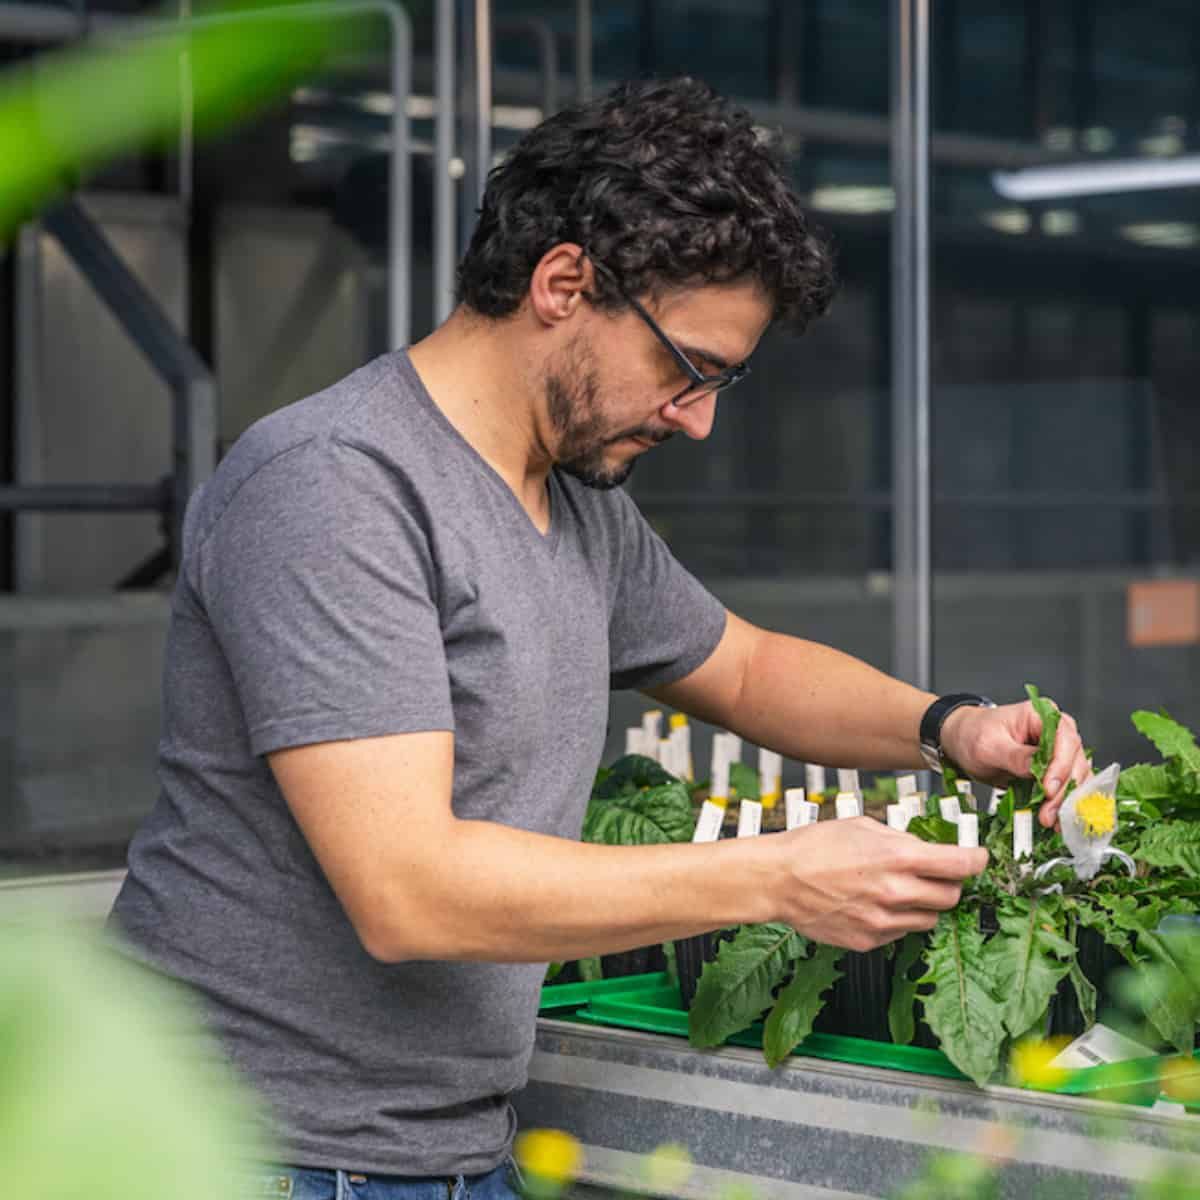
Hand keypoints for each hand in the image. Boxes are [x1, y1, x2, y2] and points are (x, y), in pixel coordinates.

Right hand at [770, 818, 987, 951]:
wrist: (778, 879)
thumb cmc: (813, 848)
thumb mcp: (863, 826)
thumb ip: (901, 839)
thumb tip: (926, 848)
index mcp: (898, 858)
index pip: (961, 864)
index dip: (977, 860)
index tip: (979, 858)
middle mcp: (896, 892)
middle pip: (952, 896)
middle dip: (949, 884)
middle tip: (936, 874)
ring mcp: (884, 921)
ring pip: (930, 918)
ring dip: (924, 904)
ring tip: (899, 890)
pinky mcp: (870, 940)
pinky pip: (901, 932)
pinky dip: (898, 919)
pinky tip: (876, 904)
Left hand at [939, 700, 1089, 827]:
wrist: (962, 741)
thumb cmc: (973, 734)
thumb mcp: (988, 744)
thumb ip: (1014, 756)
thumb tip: (1036, 768)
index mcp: (1042, 716)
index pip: (1064, 740)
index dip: (1061, 766)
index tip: (1049, 788)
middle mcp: (1056, 733)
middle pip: (1074, 762)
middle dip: (1063, 790)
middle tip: (1048, 812)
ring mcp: (1057, 752)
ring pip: (1074, 778)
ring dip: (1064, 801)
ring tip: (1049, 819)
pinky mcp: (1053, 771)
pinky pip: (1066, 788)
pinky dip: (1062, 804)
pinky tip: (1054, 818)